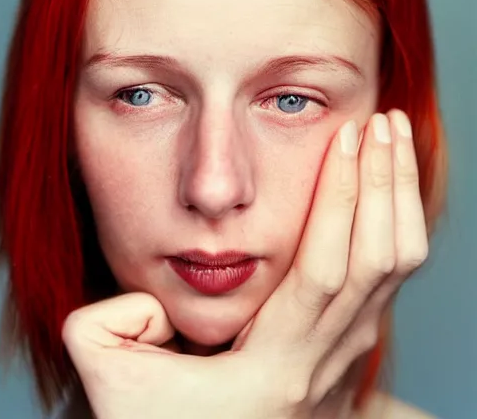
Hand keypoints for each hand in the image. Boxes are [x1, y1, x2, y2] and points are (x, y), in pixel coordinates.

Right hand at [62, 109, 428, 418]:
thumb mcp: (115, 385)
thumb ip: (106, 329)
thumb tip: (149, 290)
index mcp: (275, 365)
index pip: (325, 269)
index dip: (341, 198)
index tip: (348, 137)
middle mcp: (327, 359)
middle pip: (380, 260)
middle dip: (386, 182)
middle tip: (384, 121)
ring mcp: (347, 352)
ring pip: (399, 267)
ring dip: (400, 197)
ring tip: (393, 141)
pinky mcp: (350, 342)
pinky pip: (392, 276)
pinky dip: (398, 221)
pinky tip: (388, 186)